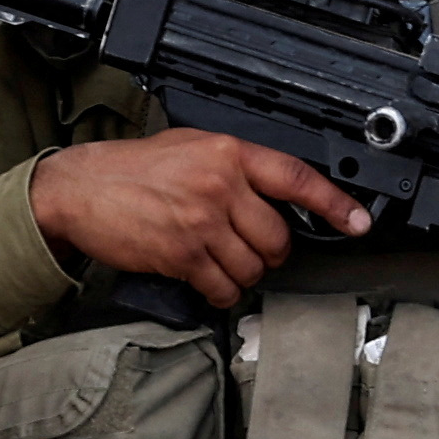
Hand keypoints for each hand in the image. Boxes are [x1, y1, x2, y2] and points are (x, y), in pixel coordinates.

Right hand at [33, 130, 365, 309]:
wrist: (79, 189)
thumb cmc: (132, 169)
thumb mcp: (190, 147)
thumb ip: (234, 168)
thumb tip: (275, 195)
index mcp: (228, 152)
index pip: (297, 178)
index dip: (335, 203)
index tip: (359, 221)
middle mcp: (220, 185)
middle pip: (279, 237)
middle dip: (271, 251)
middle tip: (249, 246)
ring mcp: (201, 222)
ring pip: (255, 267)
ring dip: (244, 274)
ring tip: (219, 260)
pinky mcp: (182, 255)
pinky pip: (224, 288)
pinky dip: (221, 291)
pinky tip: (207, 279)